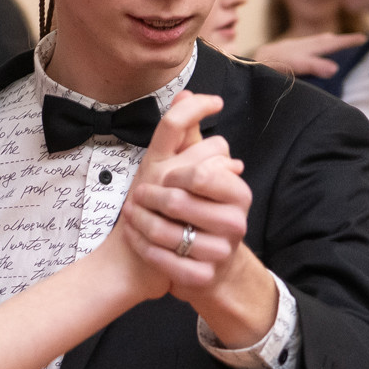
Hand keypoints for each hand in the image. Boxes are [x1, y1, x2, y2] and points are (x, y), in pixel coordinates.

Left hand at [118, 93, 276, 346]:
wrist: (198, 259)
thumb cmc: (193, 207)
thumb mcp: (191, 168)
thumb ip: (190, 133)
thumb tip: (188, 91)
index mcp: (237, 191)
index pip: (201, 172)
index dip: (174, 172)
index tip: (162, 175)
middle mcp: (236, 222)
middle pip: (179, 202)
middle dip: (150, 197)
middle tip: (137, 197)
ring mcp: (221, 252)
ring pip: (169, 234)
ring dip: (141, 224)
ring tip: (132, 217)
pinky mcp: (203, 277)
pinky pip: (166, 263)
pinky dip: (145, 251)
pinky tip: (138, 243)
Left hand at [251, 32, 368, 77]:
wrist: (256, 59)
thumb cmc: (277, 63)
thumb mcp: (299, 66)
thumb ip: (316, 66)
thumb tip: (335, 68)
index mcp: (311, 47)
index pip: (334, 43)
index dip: (349, 41)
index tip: (364, 38)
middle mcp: (305, 44)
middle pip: (327, 40)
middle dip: (341, 40)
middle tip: (356, 39)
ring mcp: (296, 47)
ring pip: (317, 42)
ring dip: (329, 42)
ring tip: (336, 42)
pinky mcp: (288, 52)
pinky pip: (307, 47)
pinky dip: (316, 47)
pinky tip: (311, 52)